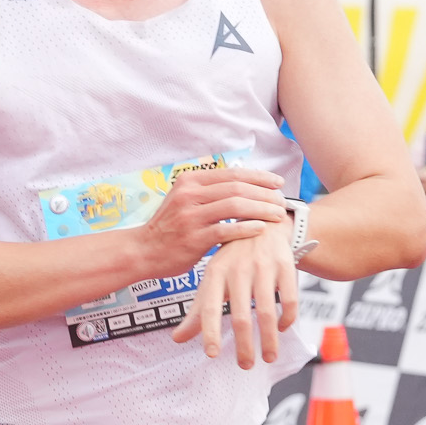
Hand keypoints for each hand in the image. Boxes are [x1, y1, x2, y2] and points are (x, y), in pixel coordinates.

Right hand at [135, 165, 286, 275]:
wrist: (143, 251)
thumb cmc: (169, 228)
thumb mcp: (184, 200)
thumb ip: (208, 192)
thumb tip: (242, 185)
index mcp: (190, 181)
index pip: (232, 173)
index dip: (259, 177)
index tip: (277, 183)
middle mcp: (189, 194)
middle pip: (237, 187)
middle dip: (265, 193)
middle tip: (281, 201)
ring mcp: (190, 216)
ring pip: (235, 206)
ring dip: (261, 209)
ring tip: (277, 215)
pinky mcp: (193, 238)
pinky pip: (226, 230)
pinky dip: (247, 228)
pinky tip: (261, 229)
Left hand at [170, 219, 298, 368]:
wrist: (262, 223)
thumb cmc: (232, 260)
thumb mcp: (212, 280)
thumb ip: (198, 312)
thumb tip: (177, 339)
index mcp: (215, 273)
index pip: (209, 307)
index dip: (209, 331)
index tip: (211, 354)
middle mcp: (238, 269)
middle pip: (241, 316)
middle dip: (244, 345)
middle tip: (246, 365)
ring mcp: (263, 266)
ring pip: (267, 311)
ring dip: (269, 339)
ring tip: (268, 357)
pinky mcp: (285, 265)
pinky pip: (290, 299)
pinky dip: (287, 318)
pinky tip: (283, 329)